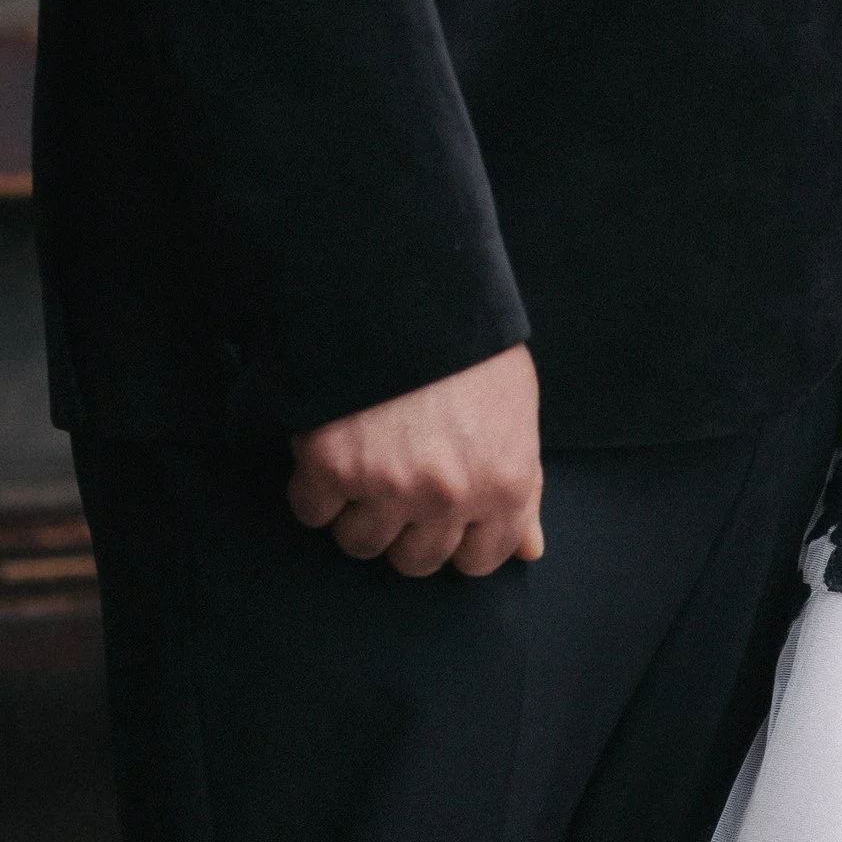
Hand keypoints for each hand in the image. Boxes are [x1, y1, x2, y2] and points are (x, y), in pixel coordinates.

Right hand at [287, 344, 544, 577]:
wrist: (405, 280)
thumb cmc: (467, 340)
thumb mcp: (515, 406)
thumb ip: (523, 483)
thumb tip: (528, 550)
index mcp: (504, 482)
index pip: (480, 560)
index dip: (458, 537)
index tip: (442, 511)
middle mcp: (449, 495)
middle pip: (415, 561)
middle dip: (405, 526)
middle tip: (399, 475)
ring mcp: (388, 485)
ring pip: (360, 543)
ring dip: (357, 509)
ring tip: (366, 455)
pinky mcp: (331, 466)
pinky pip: (312, 511)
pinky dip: (313, 485)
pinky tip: (332, 443)